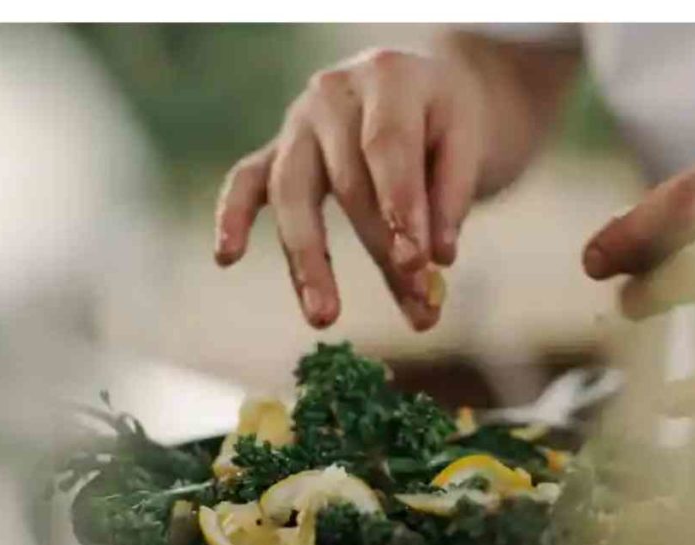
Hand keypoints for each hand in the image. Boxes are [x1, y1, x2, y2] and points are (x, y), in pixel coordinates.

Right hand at [214, 48, 487, 330]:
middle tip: (416, 307)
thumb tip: (437, 261)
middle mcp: (333, 94)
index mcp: (387, 77)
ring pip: (292, 192)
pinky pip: (247, 181)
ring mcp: (297, 122)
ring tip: (324, 316)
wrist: (423, 85)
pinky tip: (226, 257)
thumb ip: (451, 198)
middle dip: (382, 250)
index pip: (387, 147)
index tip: (420, 264)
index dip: (401, 207)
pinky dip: (234, 216)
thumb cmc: (446, 117)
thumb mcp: (468, 141)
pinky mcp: (276, 150)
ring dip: (309, 259)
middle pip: (348, 182)